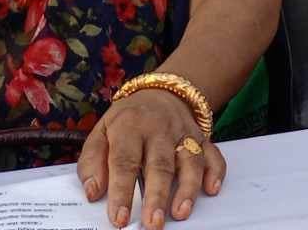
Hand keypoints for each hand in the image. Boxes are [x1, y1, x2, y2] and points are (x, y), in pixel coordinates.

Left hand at [77, 89, 223, 228]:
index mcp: (129, 127)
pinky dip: (215, 171)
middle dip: (157, 196)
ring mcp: (184, 132)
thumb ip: (92, 162)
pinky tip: (211, 189)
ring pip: (190, 160)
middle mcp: (159, 129)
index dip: (122, 192)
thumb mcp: (101, 133)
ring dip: (187, 188)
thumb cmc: (128, 120)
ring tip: (180, 213)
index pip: (124, 162)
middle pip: (160, 164)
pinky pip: (213, 154)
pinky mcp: (202, 137)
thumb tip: (93, 192)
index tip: (119, 218)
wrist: (162, 92)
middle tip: (153, 223)